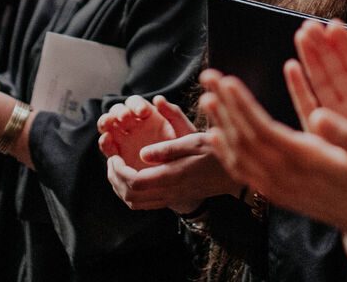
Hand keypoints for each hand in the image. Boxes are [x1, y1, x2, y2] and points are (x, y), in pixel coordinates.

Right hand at [98, 94, 195, 168]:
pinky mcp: (118, 156)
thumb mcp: (185, 132)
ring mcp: (123, 140)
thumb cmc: (187, 152)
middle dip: (119, 112)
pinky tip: (107, 141)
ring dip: (106, 123)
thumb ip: (174, 115)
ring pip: (108, 126)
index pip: (135, 103)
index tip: (142, 112)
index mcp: (148, 115)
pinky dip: (105, 142)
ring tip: (109, 126)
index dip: (135, 105)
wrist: (183, 177)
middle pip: (117, 111)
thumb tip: (158, 99)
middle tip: (125, 118)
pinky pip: (107, 147)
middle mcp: (133, 125)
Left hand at [102, 130, 238, 214]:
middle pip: (130, 196)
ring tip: (118, 168)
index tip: (114, 154)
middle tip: (112, 159)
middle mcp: (169, 192)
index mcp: (172, 176)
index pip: (134, 182)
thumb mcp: (194, 141)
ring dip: (121, 187)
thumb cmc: (216, 153)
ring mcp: (171, 198)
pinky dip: (132, 193)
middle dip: (114, 178)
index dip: (118, 171)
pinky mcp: (173, 199)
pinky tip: (133, 175)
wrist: (233, 174)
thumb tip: (142, 153)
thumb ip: (167, 148)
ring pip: (135, 203)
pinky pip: (145, 204)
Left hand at [202, 69, 346, 237]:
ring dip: (221, 125)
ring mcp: (278, 188)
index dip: (242, 105)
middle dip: (225, 106)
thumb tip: (320, 115)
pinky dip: (226, 152)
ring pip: (239, 155)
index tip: (227, 80)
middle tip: (209, 76)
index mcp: (307, 160)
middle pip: (243, 138)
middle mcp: (286, 176)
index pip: (263, 129)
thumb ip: (346, 135)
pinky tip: (217, 137)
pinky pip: (243, 172)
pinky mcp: (277, 193)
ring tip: (208, 98)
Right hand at [290, 20, 346, 201]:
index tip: (335, 26)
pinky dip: (300, 89)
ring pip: (323, 84)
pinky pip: (309, 109)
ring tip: (300, 35)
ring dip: (311, 60)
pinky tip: (291, 69)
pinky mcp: (327, 137)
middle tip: (310, 24)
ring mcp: (341, 121)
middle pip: (338, 70)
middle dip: (324, 47)